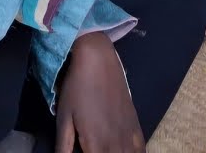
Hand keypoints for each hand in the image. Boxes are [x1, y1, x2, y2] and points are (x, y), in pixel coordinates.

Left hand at [56, 33, 143, 152]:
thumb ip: (64, 147)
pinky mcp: (136, 125)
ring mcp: (129, 134)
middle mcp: (116, 143)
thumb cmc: (76, 90)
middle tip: (94, 151)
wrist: (98, 62)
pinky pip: (142, 149)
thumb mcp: (64, 120)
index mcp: (95, 144)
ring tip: (109, 151)